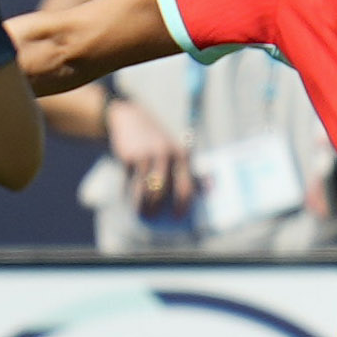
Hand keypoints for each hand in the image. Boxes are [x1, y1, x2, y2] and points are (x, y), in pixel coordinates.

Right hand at [108, 94, 191, 215]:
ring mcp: (145, 156)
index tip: (178, 217)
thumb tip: (209, 192)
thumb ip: (191, 170)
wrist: (130, 117)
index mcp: (182, 155)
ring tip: (142, 212)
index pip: (187, 186)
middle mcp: (165, 155)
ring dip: (143, 205)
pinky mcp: (128, 157)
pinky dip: (129, 194)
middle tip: (155, 219)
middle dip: (159, 208)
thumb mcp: (176, 150)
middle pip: (163, 190)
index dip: (183, 205)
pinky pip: (129, 183)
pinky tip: (129, 200)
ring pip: (144, 189)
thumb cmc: (158, 142)